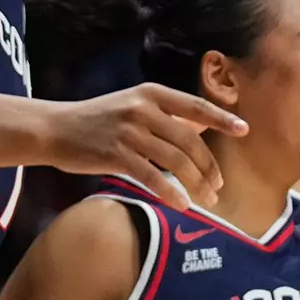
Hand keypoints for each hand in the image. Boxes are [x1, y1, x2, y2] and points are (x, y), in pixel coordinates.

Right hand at [45, 83, 246, 209]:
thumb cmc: (96, 120)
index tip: (244, 129)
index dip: (222, 119)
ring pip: (175, 160)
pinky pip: (152, 176)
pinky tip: (181, 205)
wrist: (55, 128)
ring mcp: (129, 131)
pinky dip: (170, 192)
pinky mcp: (116, 154)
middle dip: (209, 167)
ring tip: (206, 201)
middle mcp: (143, 109)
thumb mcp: (132, 106)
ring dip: (196, 183)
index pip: (195, 106)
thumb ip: (165, 114)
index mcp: (151, 94)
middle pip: (190, 140)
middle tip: (219, 187)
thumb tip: (201, 123)